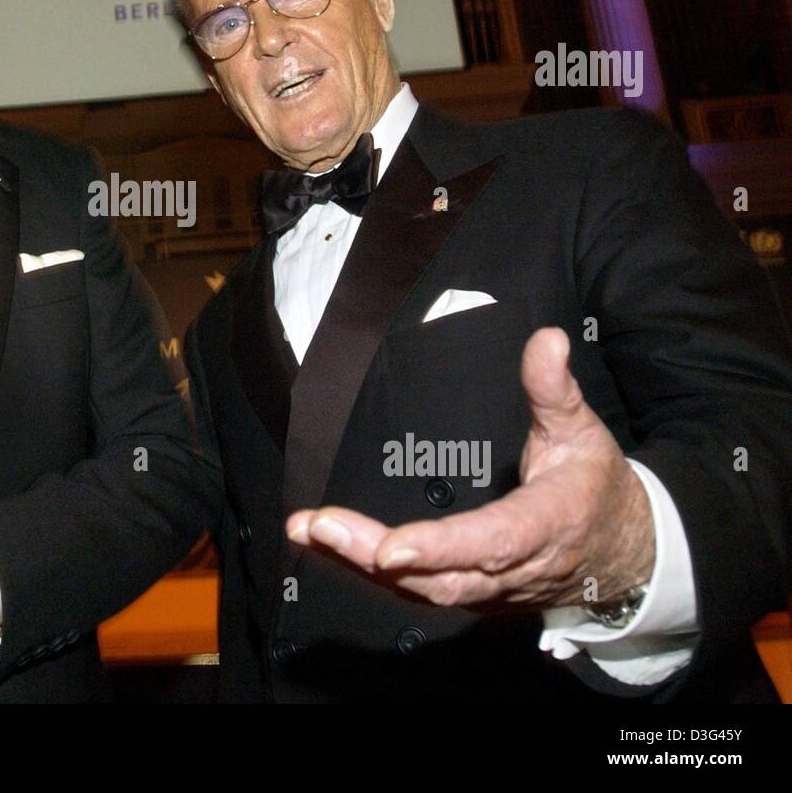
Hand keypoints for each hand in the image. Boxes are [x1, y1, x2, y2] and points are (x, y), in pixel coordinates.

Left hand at [286, 327, 654, 611]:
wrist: (627, 553)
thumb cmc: (596, 487)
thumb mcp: (583, 431)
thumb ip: (554, 388)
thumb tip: (546, 339)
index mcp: (546, 525)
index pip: (492, 542)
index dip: (441, 547)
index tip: (390, 546)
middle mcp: (515, 569)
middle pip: (441, 575)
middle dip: (373, 555)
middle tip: (316, 526)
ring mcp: (493, 592)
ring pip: (423, 590)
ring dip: (360, 564)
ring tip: (309, 532)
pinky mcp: (475, 597)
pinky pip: (419, 592)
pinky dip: (372, 574)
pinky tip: (331, 548)